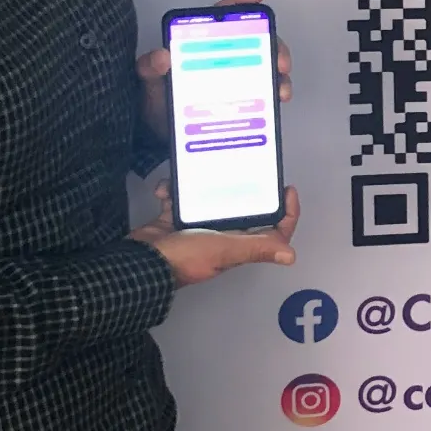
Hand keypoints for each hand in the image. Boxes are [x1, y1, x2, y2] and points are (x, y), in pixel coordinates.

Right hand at [129, 180, 297, 286]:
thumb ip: (256, 248)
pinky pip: (179, 199)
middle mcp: (222, 237)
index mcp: (239, 245)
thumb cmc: (184, 258)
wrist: (140, 262)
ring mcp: (198, 228)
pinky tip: (166, 190)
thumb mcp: (224, 249)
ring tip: (199, 172)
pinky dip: (172, 192)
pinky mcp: (175, 220)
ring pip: (211, 200)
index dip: (286, 214)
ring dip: (203, 187)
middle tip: (246, 169)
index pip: (273, 232)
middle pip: (245, 211)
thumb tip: (290, 256)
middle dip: (246, 190)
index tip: (287, 190)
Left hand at [139, 0, 293, 143]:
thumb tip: (161, 57)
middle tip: (278, 59)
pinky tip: (278, 98)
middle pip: (255, 41)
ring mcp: (234, 77)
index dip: (241, 3)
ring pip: (265, 66)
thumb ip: (149, 66)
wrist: (158, 131)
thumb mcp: (148, 79)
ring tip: (280, 84)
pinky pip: (264, 92)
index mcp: (200, 45)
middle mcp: (222, 57)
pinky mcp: (242, 98)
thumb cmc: (155, 99)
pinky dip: (276, 92)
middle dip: (273, 45)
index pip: (222, 17)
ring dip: (279, 72)